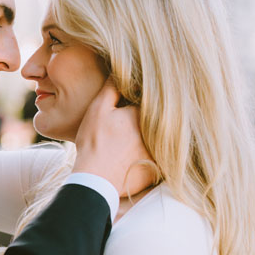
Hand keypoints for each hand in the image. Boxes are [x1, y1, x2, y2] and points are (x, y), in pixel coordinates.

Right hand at [72, 79, 157, 196]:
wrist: (95, 181)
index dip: (138, 104)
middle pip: (156, 122)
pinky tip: (134, 161)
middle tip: (127, 130)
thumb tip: (121, 72)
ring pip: (159, 142)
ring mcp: (159, 154)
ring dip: (152, 141)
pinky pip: (157, 162)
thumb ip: (112, 88)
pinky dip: (149, 160)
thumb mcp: (98, 109)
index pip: (149, 102)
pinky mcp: (158, 172)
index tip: (127, 110)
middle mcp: (158, 133)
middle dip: (146, 122)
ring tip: (129, 145)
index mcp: (145, 114)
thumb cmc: (94, 143)